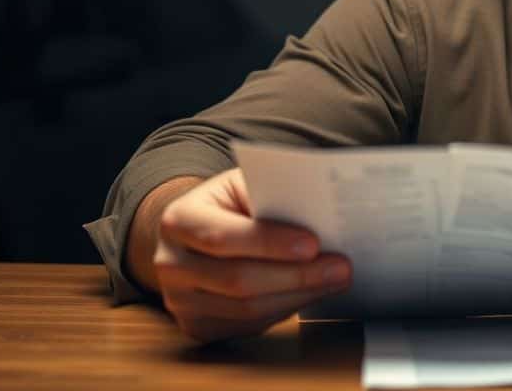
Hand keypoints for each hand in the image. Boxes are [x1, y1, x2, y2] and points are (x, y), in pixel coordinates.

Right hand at [152, 168, 352, 341]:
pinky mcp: (197, 326)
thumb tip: (322, 211)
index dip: (269, 243)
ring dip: (299, 295)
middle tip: (341, 267)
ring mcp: (180, 301)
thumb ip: (272, 194)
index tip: (314, 244)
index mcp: (178, 220)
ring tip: (335, 279)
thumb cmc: (229, 204)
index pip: (222, 236)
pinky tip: (310, 292)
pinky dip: (285, 309)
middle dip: (297, 275)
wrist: (194, 234)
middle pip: (238, 280)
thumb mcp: (242, 185)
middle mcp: (170, 264)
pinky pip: (248, 326)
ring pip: (247, 310)